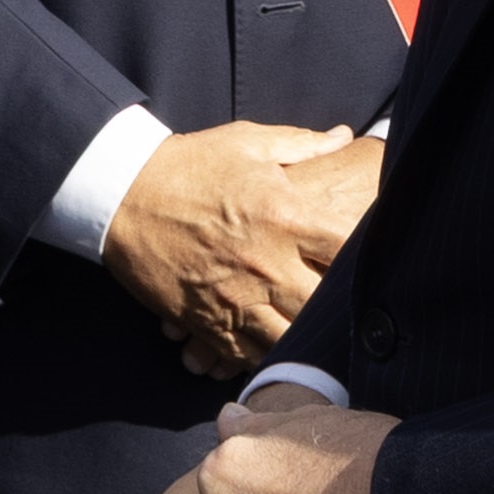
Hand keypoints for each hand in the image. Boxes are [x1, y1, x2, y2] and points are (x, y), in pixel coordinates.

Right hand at [102, 123, 382, 375]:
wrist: (121, 193)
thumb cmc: (188, 163)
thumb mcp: (246, 142)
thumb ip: (301, 144)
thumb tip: (343, 135)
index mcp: (284, 216)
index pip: (347, 248)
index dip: (367, 257)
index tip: (372, 258)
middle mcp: (266, 263)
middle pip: (325, 305)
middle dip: (340, 308)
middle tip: (347, 306)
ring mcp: (236, 298)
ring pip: (291, 340)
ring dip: (306, 339)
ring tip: (315, 336)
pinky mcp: (206, 321)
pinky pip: (246, 356)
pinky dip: (264, 357)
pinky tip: (274, 348)